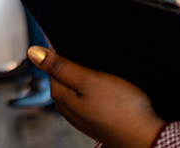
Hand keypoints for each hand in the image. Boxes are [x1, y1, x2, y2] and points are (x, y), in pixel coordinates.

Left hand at [29, 46, 165, 147]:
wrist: (147, 137)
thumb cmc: (121, 109)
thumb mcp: (89, 80)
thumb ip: (60, 67)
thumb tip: (32, 52)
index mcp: (61, 96)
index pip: (50, 66)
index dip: (61, 51)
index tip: (76, 44)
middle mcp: (66, 109)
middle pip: (62, 77)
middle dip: (72, 65)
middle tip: (92, 57)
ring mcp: (81, 117)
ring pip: (76, 89)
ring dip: (85, 78)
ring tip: (103, 72)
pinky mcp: (95, 121)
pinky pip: (89, 100)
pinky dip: (95, 91)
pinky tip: (108, 88)